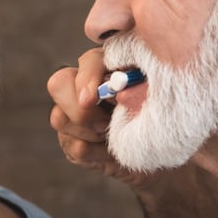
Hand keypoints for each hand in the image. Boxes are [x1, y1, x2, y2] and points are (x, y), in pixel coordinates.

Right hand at [47, 47, 159, 190]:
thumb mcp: (152, 101)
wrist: (159, 153)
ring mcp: (71, 115)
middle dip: (80, 109)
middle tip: (105, 124)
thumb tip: (119, 93)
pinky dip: (96, 154)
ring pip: (60, 118)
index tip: (93, 98)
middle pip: (58, 84)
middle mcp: (82, 87)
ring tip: (114, 138)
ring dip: (90, 134)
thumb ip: (137, 90)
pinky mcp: (71, 142)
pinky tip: (111, 153)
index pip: (86, 63)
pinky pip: (74, 148)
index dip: (88, 78)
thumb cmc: (157, 118)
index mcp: (106, 68)